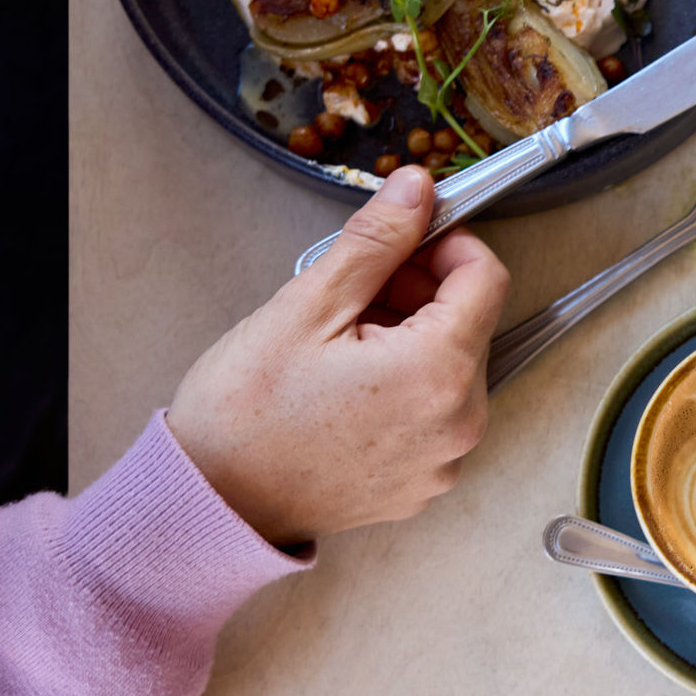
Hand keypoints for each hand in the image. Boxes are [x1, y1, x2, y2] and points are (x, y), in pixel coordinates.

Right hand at [168, 167, 510, 544]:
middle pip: (471, 324)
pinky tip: (350, 384)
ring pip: (454, 368)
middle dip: (422, 292)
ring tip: (342, 339)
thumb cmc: (245, 414)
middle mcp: (459, 423)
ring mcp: (444, 460)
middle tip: (356, 289)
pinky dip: (407, 386)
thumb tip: (418, 190)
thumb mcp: (307, 306)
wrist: (209, 505)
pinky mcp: (423, 482)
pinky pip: (437, 414)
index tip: (407, 239)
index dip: (448, 244)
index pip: (487, 278)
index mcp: (439, 373)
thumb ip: (375, 242)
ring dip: (413, 338)